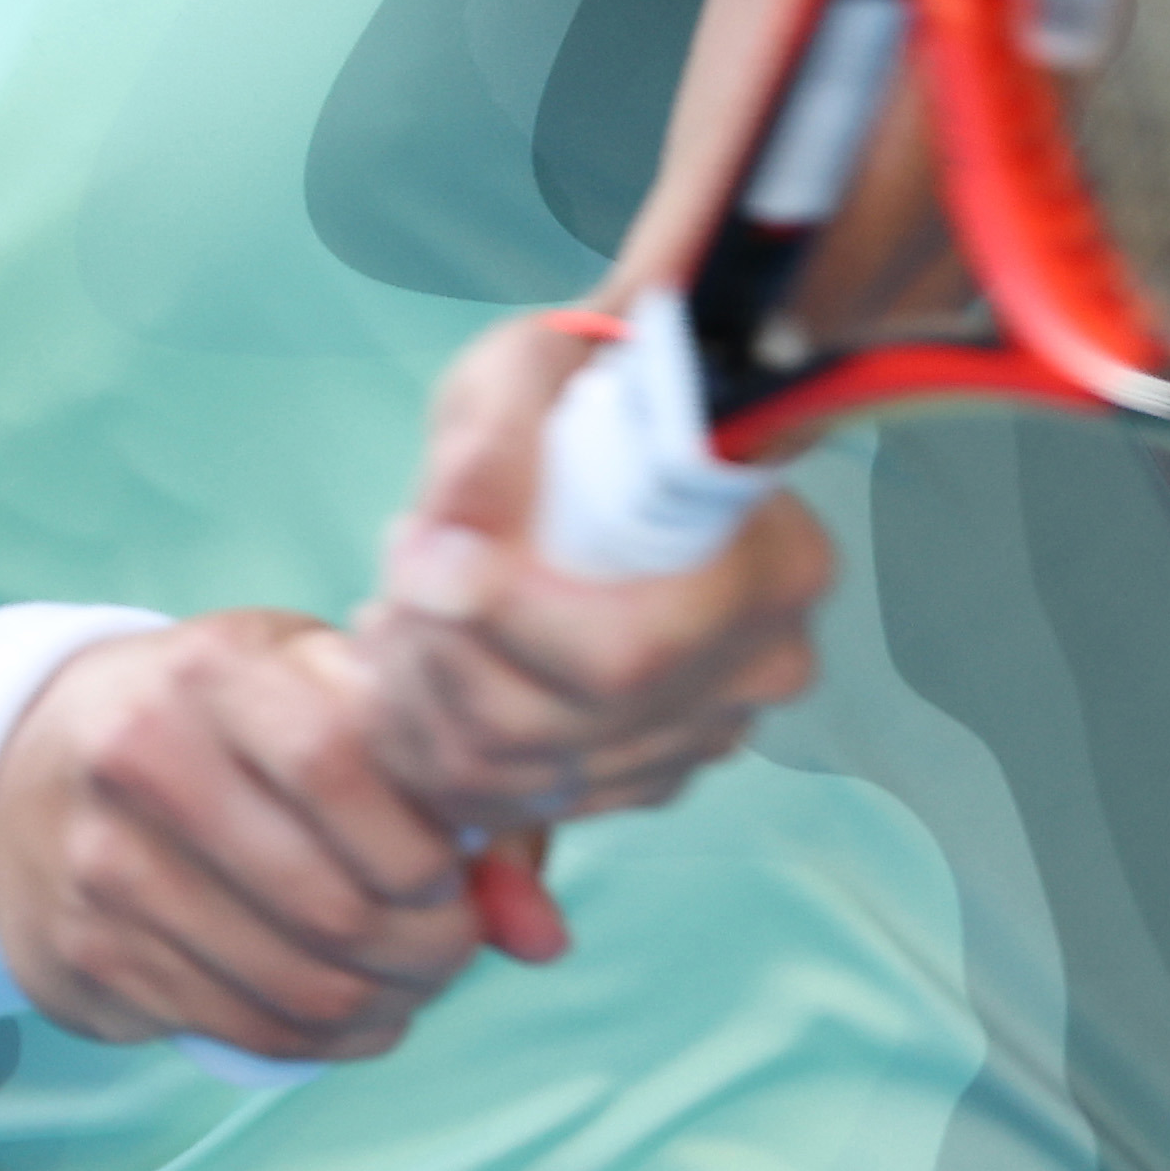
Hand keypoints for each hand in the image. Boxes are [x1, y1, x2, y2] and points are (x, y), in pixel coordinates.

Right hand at [0, 611, 495, 1061]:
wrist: (29, 770)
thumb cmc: (222, 724)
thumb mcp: (322, 697)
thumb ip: (451, 793)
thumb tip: (542, 937)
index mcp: (209, 670)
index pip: (339, 763)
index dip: (425, 841)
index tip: (456, 866)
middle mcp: (140, 759)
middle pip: (332, 901)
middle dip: (429, 944)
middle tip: (451, 938)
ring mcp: (104, 867)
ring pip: (297, 983)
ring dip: (389, 1002)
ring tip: (412, 975)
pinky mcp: (91, 958)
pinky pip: (247, 1030)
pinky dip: (330, 1037)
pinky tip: (354, 1007)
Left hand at [354, 309, 832, 850]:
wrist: (607, 448)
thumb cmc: (580, 395)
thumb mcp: (530, 370)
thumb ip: (495, 433)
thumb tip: (452, 518)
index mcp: (772, 565)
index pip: (630, 650)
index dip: (507, 621)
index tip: (421, 557)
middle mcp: (755, 673)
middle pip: (558, 725)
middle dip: (440, 653)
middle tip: (399, 564)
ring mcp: (698, 739)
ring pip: (516, 772)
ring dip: (421, 694)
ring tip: (396, 603)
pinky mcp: (637, 779)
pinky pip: (507, 800)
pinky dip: (431, 739)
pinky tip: (415, 661)